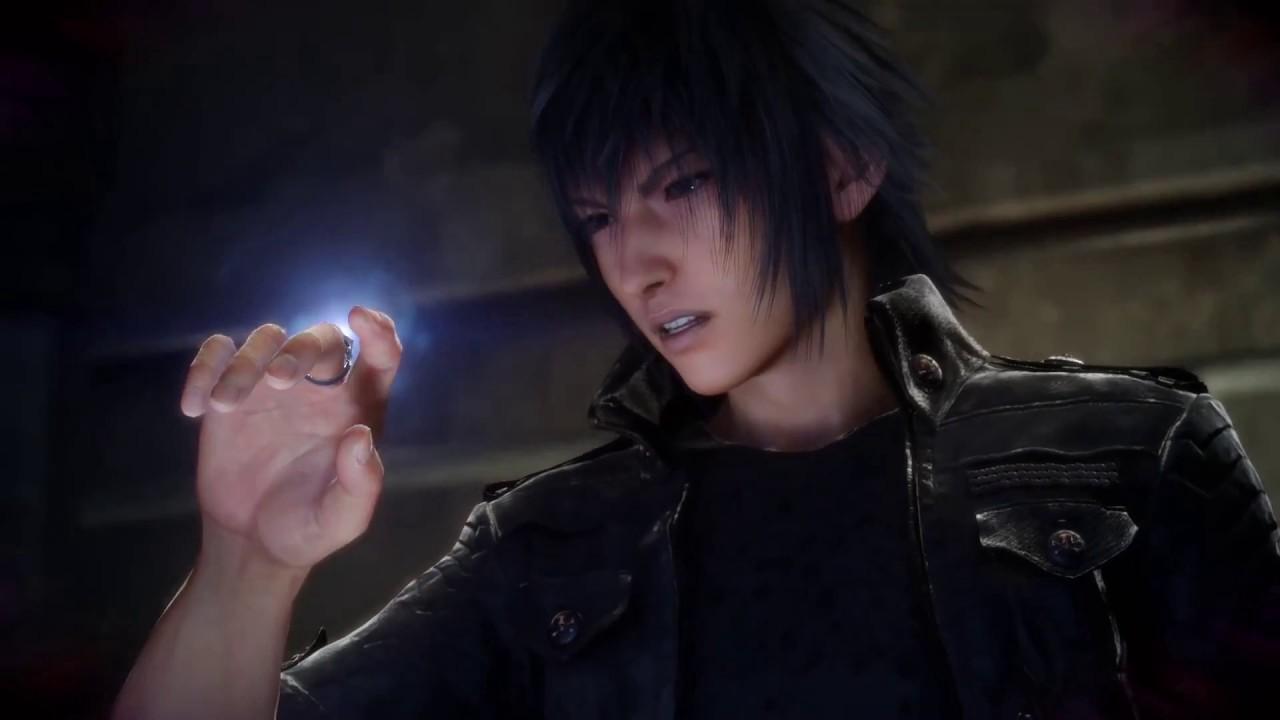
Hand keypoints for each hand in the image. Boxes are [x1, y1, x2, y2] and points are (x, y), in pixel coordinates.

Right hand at [181, 306, 402, 569]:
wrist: (251, 543)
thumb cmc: (307, 529)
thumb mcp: (342, 521)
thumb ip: (360, 484)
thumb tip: (360, 436)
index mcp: (357, 409)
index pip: (381, 358)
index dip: (378, 332)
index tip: (361, 317)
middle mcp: (320, 388)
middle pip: (321, 339)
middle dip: (301, 348)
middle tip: (278, 380)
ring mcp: (273, 386)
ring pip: (267, 338)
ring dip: (246, 361)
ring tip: (224, 405)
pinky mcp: (230, 393)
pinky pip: (217, 356)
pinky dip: (204, 368)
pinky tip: (195, 407)